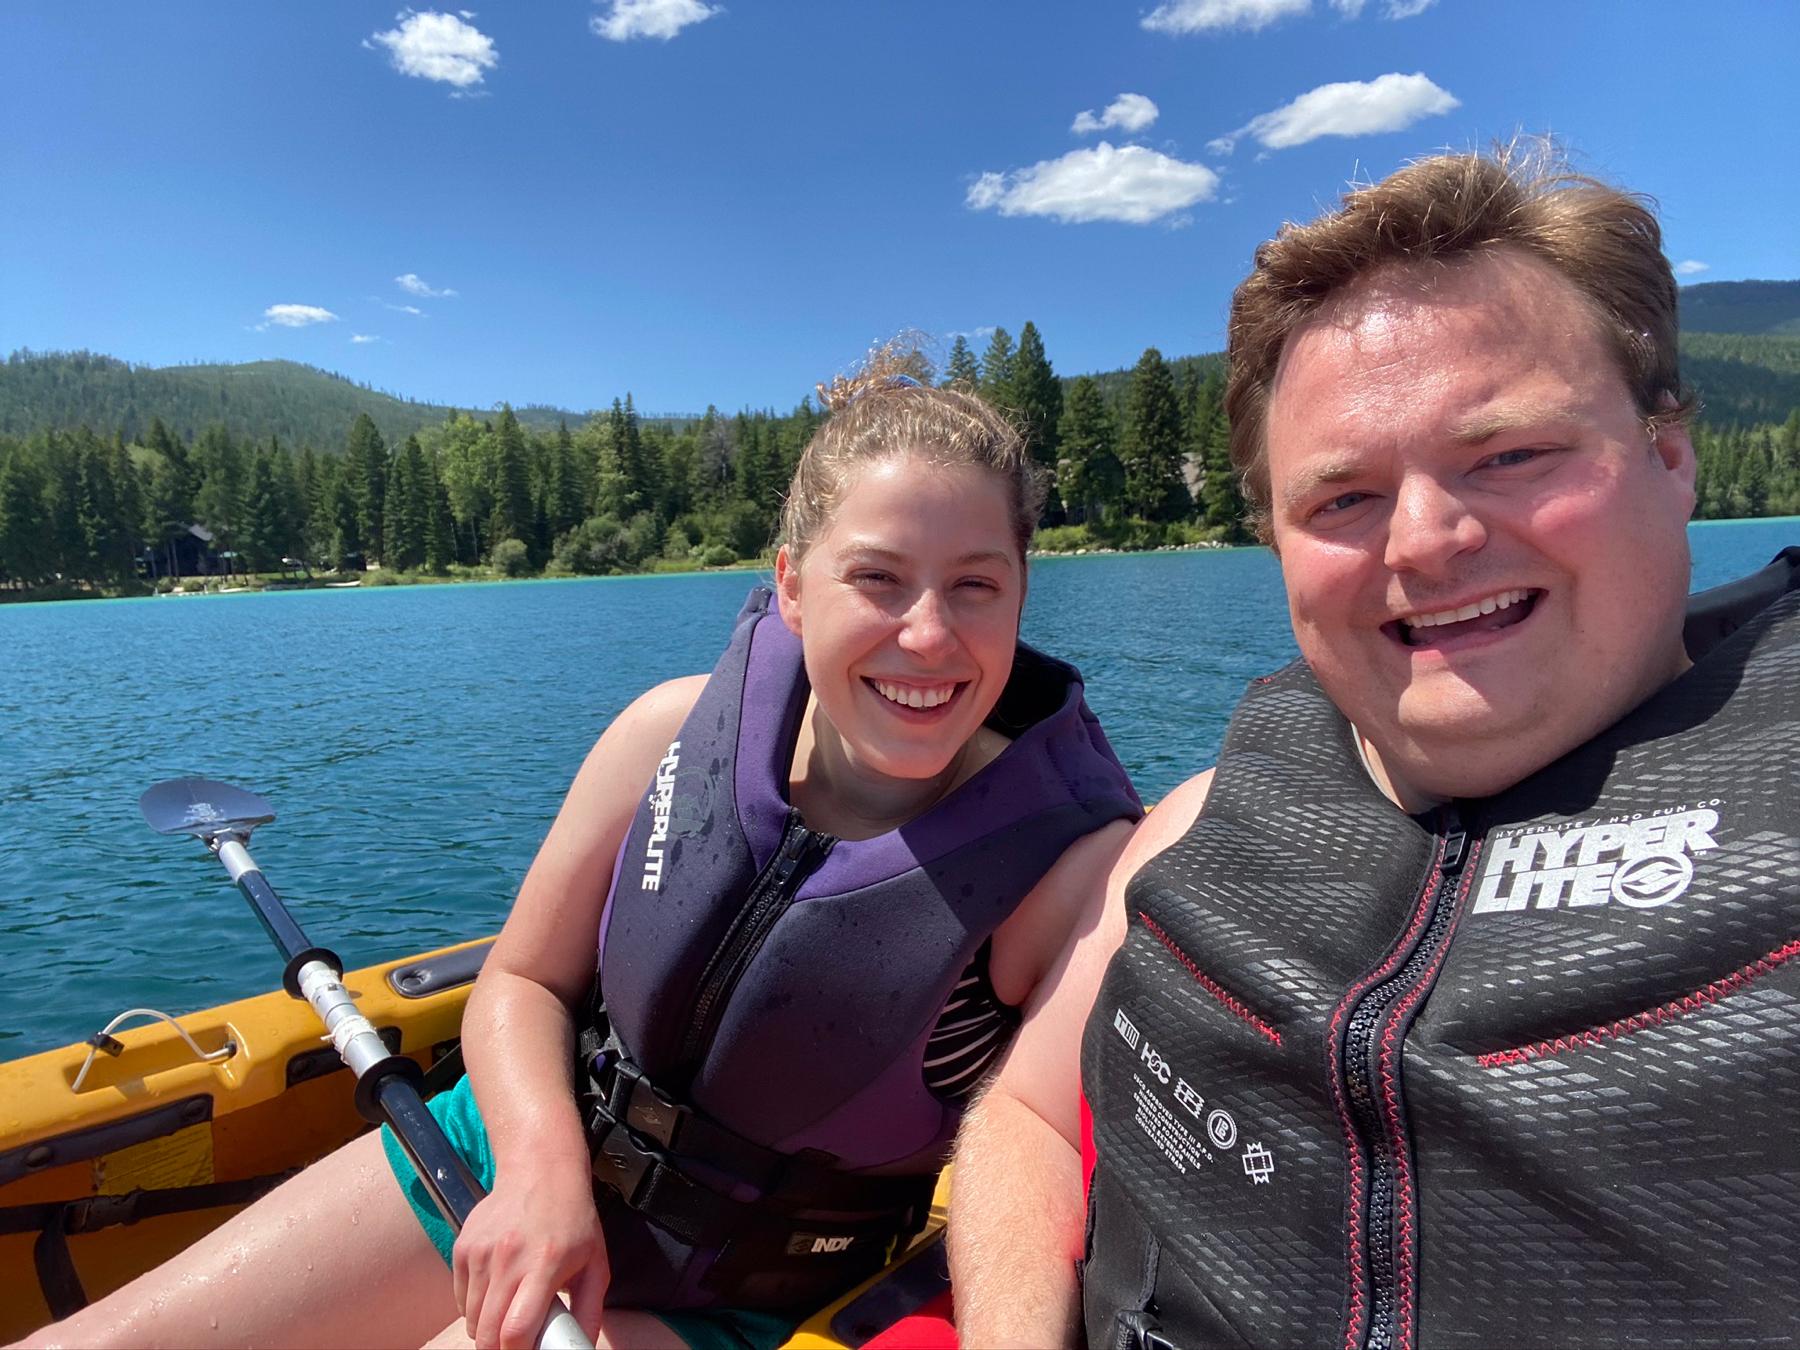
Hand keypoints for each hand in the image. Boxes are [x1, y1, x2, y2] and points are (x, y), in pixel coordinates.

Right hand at [453, 1156, 607, 1348]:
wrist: (541, 1171)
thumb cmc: (572, 1219)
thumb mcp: (595, 1263)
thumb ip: (589, 1310)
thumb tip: (580, 1347)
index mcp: (544, 1265)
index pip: (516, 1330)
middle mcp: (507, 1259)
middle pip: (487, 1333)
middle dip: (500, 1347)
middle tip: (518, 1339)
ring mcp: (480, 1253)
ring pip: (471, 1319)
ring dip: (487, 1327)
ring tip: (511, 1310)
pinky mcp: (463, 1247)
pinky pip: (460, 1298)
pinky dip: (475, 1306)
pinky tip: (497, 1290)